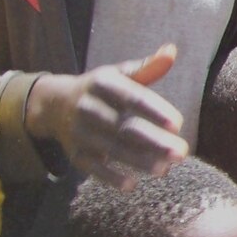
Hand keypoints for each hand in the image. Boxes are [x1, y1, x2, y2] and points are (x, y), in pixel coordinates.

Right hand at [27, 48, 189, 186]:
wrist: (55, 106)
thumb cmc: (101, 89)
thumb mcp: (120, 74)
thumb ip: (147, 67)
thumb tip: (172, 51)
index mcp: (102, 83)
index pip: (131, 97)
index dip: (154, 110)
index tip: (179, 124)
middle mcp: (88, 107)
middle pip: (124, 127)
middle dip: (153, 141)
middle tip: (181, 152)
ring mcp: (79, 132)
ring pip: (111, 149)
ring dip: (139, 161)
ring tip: (166, 169)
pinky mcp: (75, 154)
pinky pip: (92, 168)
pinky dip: (110, 177)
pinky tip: (132, 185)